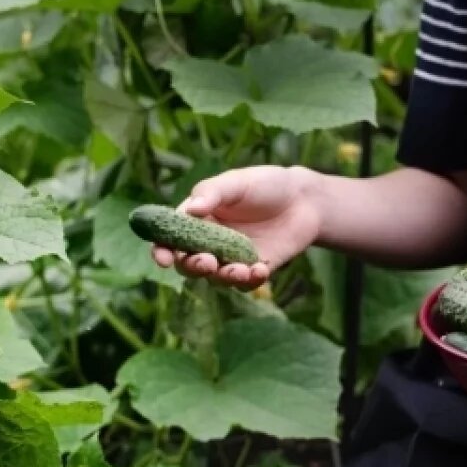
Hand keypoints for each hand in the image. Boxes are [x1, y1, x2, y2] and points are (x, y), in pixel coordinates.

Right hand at [151, 166, 322, 290]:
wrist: (304, 199)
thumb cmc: (265, 184)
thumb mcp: (236, 182)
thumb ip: (212, 193)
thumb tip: (189, 209)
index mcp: (197, 219)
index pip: (171, 238)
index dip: (162, 250)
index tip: (163, 259)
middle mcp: (210, 242)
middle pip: (189, 264)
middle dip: (193, 267)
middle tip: (207, 262)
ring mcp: (232, 258)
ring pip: (216, 278)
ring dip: (223, 278)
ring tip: (239, 270)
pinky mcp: (254, 269)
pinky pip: (246, 284)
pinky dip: (250, 281)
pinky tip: (260, 270)